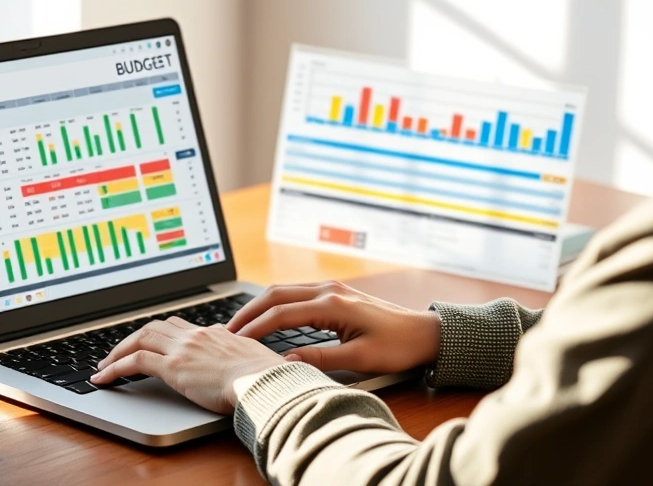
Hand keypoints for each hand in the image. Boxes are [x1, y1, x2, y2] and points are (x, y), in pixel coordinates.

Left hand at [91, 317, 286, 413]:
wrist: (264, 380)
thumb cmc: (266, 375)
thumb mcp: (254, 356)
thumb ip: (240, 351)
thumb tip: (241, 351)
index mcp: (214, 333)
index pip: (179, 326)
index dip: (161, 334)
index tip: (151, 342)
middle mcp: (195, 336)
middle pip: (154, 328)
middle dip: (133, 339)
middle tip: (119, 352)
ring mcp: (182, 349)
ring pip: (140, 340)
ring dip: (119, 351)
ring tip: (105, 365)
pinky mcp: (173, 367)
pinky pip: (135, 362)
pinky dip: (115, 368)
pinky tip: (104, 378)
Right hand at [227, 281, 441, 374]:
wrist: (425, 333)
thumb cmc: (397, 347)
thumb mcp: (360, 360)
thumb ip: (320, 358)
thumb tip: (285, 362)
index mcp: (332, 305)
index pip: (281, 314)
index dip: (255, 328)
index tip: (236, 343)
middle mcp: (328, 291)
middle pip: (276, 295)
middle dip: (248, 312)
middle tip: (227, 330)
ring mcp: (331, 289)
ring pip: (284, 291)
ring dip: (260, 305)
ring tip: (240, 324)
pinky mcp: (335, 293)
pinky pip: (296, 294)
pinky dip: (276, 303)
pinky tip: (267, 316)